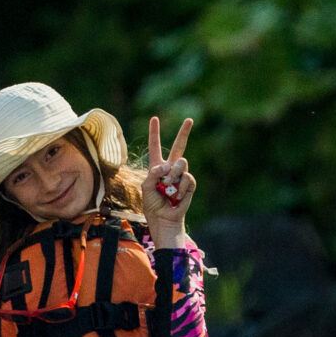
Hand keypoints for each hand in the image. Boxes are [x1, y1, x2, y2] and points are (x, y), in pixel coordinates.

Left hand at [144, 115, 196, 248]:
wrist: (163, 218)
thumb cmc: (152, 204)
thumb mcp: (146, 186)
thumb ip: (154, 173)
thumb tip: (168, 165)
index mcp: (156, 166)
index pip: (155, 146)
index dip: (155, 132)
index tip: (154, 118)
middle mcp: (170, 168)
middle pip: (179, 146)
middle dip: (184, 132)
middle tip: (189, 120)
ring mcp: (181, 175)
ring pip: (181, 163)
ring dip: (173, 175)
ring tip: (167, 187)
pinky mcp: (189, 184)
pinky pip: (187, 178)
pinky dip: (180, 187)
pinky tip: (176, 196)